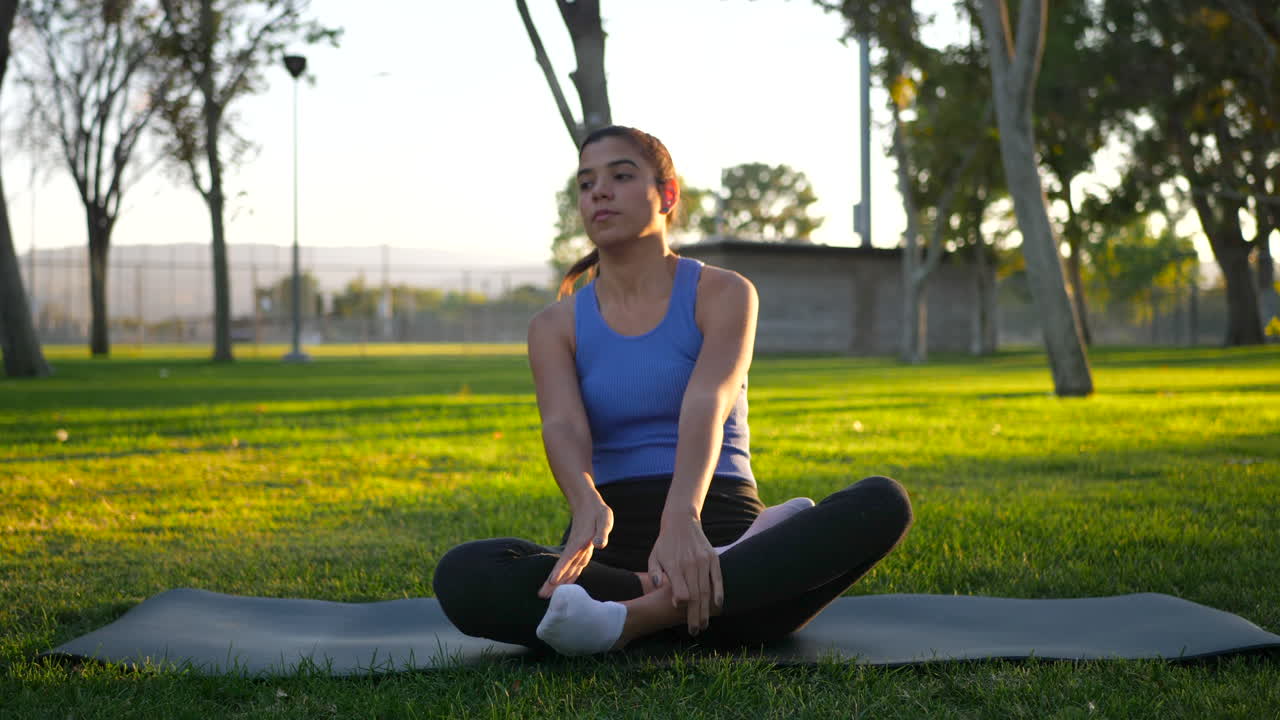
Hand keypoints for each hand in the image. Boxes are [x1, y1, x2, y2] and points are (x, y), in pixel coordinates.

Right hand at [538, 499, 613, 598]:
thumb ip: (602, 533)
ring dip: (556, 582)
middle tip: (541, 595)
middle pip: (563, 568)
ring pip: (566, 569)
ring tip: (545, 594)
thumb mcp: (605, 519)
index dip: (560, 569)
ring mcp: (576, 551)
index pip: (568, 558)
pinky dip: (566, 576)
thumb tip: (599, 545)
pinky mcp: (579, 551)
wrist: (588, 504)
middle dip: (552, 582)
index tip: (552, 580)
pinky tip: (563, 584)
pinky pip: (572, 566)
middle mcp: (576, 548)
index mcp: (580, 542)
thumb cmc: (598, 512)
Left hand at [647, 512, 722, 634]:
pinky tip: (718, 605)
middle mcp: (690, 564)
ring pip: (707, 590)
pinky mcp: (713, 558)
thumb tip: (658, 588)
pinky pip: (718, 578)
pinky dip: (719, 592)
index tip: (680, 613)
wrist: (681, 522)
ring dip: (706, 609)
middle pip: (695, 595)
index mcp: (675, 566)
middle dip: (695, 615)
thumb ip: (654, 573)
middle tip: (694, 630)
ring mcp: (704, 561)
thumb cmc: (665, 544)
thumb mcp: (653, 557)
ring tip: (704, 624)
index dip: (682, 603)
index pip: (681, 590)